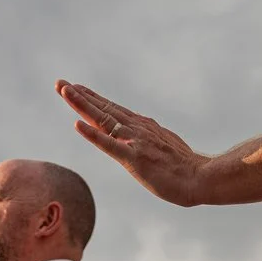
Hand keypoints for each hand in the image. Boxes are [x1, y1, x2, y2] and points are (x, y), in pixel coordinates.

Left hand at [58, 81, 213, 205]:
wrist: (200, 177)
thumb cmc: (184, 167)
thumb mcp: (163, 145)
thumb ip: (149, 138)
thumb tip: (141, 133)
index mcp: (142, 127)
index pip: (112, 109)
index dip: (92, 98)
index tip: (76, 88)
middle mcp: (136, 129)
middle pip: (103, 108)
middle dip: (80, 95)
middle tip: (60, 83)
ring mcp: (134, 142)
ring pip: (103, 119)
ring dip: (82, 104)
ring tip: (65, 92)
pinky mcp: (134, 158)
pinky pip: (109, 144)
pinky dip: (93, 134)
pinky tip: (77, 125)